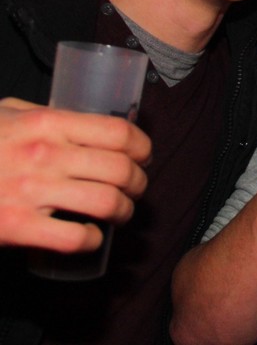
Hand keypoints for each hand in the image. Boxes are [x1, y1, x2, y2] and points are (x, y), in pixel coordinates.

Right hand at [0, 97, 151, 252]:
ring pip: (107, 203)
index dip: (143, 147)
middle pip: (121, 169)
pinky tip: (91, 237)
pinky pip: (75, 238)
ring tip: (121, 213)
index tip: (144, 156)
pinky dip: (92, 241)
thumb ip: (44, 114)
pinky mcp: (16, 227)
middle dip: (139, 182)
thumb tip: (84, 115)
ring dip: (124, 211)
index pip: (118, 132)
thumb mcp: (6, 113)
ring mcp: (31, 192)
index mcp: (47, 124)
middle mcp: (45, 155)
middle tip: (136, 188)